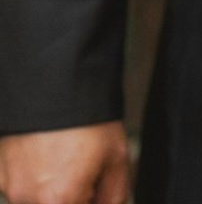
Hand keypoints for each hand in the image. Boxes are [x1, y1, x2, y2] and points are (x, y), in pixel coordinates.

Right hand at [0, 123, 129, 203]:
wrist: (58, 85)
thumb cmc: (89, 119)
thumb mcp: (116, 157)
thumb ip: (113, 195)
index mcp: (58, 201)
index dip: (88, 199)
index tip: (94, 189)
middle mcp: (27, 199)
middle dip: (70, 195)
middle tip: (82, 171)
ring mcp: (9, 186)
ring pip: (33, 198)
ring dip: (50, 187)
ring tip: (65, 157)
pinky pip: (18, 184)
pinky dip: (33, 174)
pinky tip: (46, 152)